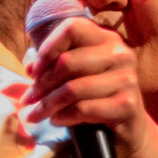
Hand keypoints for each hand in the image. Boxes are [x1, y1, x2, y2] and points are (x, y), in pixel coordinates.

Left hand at [22, 15, 151, 150]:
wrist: (129, 129)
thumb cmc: (98, 98)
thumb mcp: (79, 75)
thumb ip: (56, 64)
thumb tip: (31, 68)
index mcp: (107, 39)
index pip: (72, 28)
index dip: (48, 47)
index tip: (34, 71)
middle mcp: (120, 54)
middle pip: (68, 62)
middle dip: (41, 84)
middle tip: (28, 100)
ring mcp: (127, 79)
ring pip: (73, 89)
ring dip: (47, 105)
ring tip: (34, 115)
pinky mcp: (127, 105)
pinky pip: (85, 109)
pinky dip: (64, 116)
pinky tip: (56, 120)